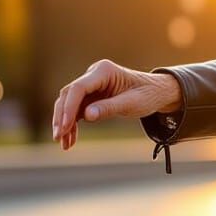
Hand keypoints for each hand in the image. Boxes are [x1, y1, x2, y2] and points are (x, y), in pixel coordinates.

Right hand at [51, 59, 182, 150]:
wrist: (157, 92)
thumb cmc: (148, 95)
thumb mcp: (132, 103)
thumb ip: (110, 108)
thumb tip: (86, 116)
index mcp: (104, 71)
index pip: (78, 88)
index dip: (69, 107)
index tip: (64, 126)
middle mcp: (94, 74)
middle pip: (69, 95)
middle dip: (62, 117)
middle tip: (58, 137)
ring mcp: (91, 85)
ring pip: (69, 103)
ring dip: (65, 123)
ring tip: (64, 143)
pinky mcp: (91, 95)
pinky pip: (76, 110)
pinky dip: (72, 124)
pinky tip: (70, 140)